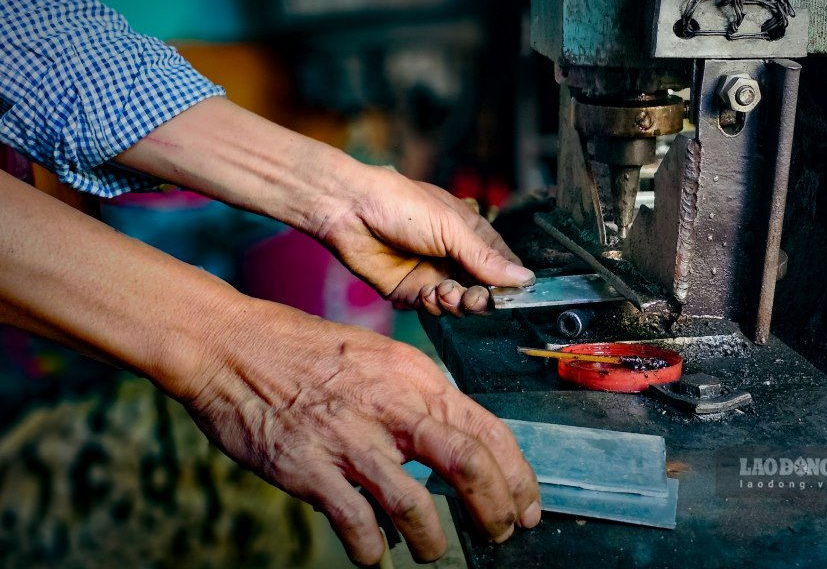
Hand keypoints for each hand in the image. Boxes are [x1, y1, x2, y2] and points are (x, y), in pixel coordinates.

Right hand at [186, 299, 541, 564]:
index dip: (517, 474)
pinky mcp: (308, 468)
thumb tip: (454, 448)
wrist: (233, 346)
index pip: (487, 428)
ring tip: (433, 550)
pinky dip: (373, 551)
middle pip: (468, 463)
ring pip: (416, 505)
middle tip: (499, 533)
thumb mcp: (379, 358)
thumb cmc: (304, 351)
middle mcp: (389, 404)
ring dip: (434, 540)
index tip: (526, 504)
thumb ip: (418, 400)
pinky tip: (376, 554)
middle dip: (495, 509)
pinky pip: (357, 525)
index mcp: (413, 375)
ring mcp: (348, 438)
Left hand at [309, 165, 534, 316]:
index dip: (507, 281)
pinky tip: (423, 293)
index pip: (500, 264)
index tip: (510, 295)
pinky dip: (431, 305)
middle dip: (478, 297)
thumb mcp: (450, 228)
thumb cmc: (400, 205)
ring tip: (442, 290)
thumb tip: (523, 279)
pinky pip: (430, 308)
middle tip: (471, 296)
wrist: (348, 211)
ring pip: (457, 302)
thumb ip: (485, 258)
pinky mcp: (408, 291)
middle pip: (481, 289)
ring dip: (454, 302)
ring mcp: (431, 274)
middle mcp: (453, 255)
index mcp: (469, 233)